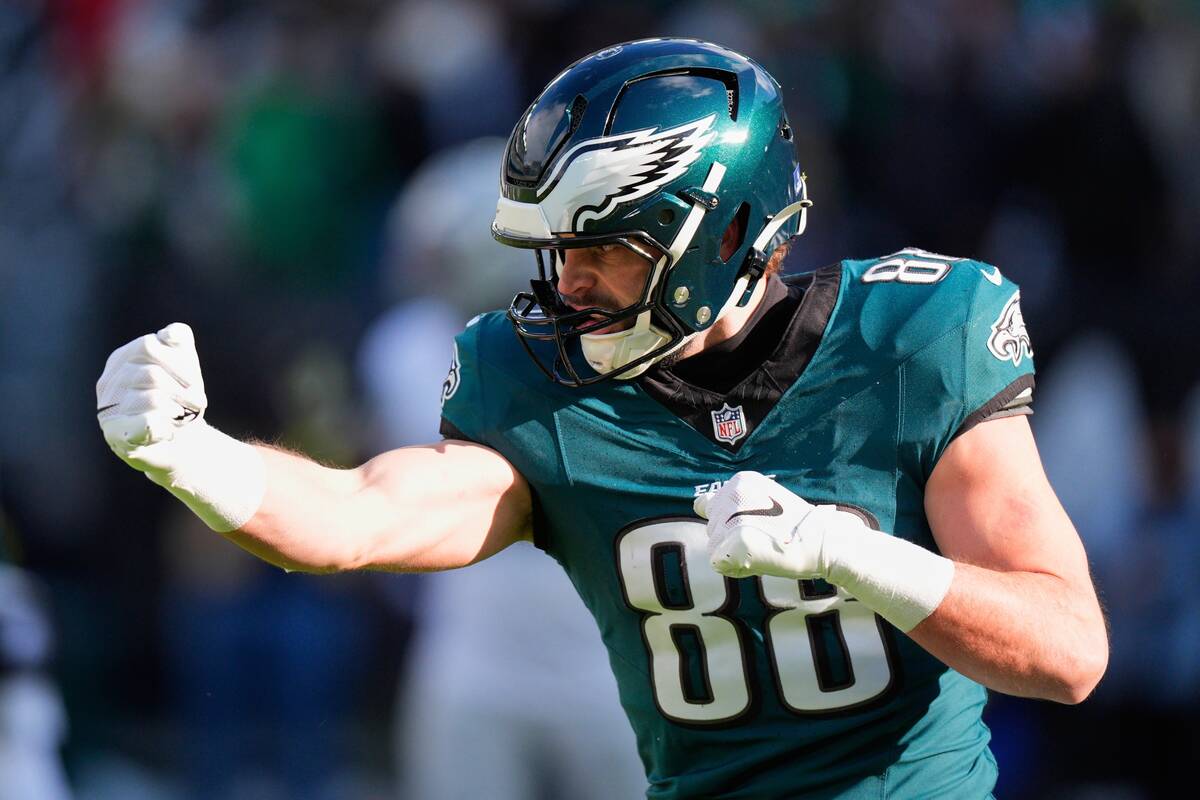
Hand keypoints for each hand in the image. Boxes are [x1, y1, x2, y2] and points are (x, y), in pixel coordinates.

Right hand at [96, 323, 207, 472]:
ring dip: (180, 408)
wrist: (178, 441)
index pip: (148, 346)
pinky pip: (146, 423)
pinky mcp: (116, 435)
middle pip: (152, 374)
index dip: (178, 363)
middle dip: (183, 388)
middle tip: (198, 401)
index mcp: (122, 358)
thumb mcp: (184, 364)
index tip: (193, 381)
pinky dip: (166, 426)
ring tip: (185, 416)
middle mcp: (109, 382)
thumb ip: (179, 341)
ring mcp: (108, 409)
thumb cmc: (178, 398)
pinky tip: (169, 430)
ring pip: (153, 399)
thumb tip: (169, 334)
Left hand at [693, 471, 834, 579]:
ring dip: (734, 554)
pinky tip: (759, 560)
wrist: (825, 542)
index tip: (757, 523)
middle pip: (713, 527)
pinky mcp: (735, 541)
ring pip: (714, 545)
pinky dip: (734, 568)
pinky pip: (718, 563)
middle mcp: (733, 494)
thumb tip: (696, 504)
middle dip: (732, 539)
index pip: (711, 506)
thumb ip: (732, 501)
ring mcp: (733, 517)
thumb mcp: (765, 498)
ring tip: (764, 548)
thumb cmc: (795, 526)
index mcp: (740, 481)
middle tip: (766, 538)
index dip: (731, 521)